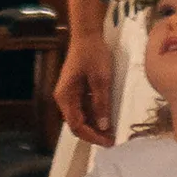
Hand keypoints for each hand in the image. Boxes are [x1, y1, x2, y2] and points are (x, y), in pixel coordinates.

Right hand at [53, 29, 117, 146]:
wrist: (87, 35)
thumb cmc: (93, 54)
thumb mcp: (101, 79)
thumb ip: (101, 103)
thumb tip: (104, 126)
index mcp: (65, 97)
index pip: (76, 125)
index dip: (92, 136)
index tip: (108, 141)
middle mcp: (64, 98)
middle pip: (77, 123)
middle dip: (93, 134)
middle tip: (112, 139)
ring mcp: (70, 94)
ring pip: (81, 117)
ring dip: (95, 126)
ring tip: (112, 131)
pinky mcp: (77, 90)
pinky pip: (84, 108)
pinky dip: (95, 115)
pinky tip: (107, 117)